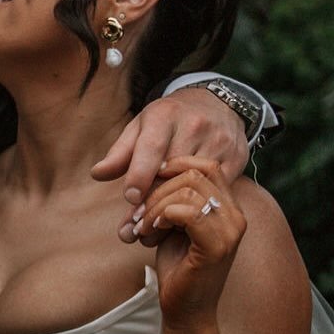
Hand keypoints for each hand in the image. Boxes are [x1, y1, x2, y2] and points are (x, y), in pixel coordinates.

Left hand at [92, 88, 249, 241]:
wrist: (216, 105)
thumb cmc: (168, 122)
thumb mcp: (140, 128)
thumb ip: (120, 153)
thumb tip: (97, 174)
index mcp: (166, 115)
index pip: (152, 146)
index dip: (140, 174)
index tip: (130, 198)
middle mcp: (195, 126)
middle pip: (172, 170)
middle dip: (153, 201)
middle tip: (134, 227)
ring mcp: (219, 142)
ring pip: (194, 183)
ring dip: (172, 210)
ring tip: (153, 228)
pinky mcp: (237, 158)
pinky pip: (214, 189)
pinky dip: (195, 206)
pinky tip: (179, 219)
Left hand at [140, 157, 245, 329]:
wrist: (185, 310)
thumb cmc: (176, 267)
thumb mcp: (172, 224)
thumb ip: (171, 197)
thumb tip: (150, 169)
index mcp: (228, 207)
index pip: (206, 165)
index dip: (173, 166)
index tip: (147, 186)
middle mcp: (235, 215)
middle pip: (193, 173)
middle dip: (156, 189)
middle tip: (138, 215)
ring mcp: (230, 231)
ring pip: (187, 190)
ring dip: (154, 206)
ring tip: (143, 228)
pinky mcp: (217, 247)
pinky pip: (188, 212)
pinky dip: (162, 216)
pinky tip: (152, 232)